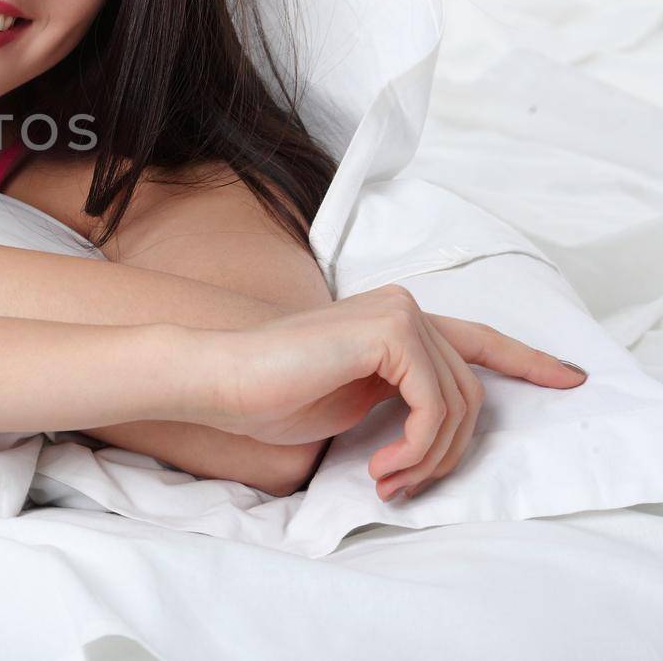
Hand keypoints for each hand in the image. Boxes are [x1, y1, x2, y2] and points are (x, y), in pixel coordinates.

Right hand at [194, 283, 587, 501]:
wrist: (223, 381)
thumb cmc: (272, 396)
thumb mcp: (356, 398)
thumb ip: (402, 395)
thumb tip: (442, 431)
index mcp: (396, 319)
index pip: (479, 340)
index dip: (528, 360)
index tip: (569, 380)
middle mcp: (405, 306)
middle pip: (471, 393)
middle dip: (447, 453)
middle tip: (402, 487)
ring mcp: (400, 313)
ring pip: (458, 405)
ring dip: (428, 460)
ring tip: (387, 483)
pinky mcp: (392, 333)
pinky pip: (435, 406)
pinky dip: (417, 448)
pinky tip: (382, 467)